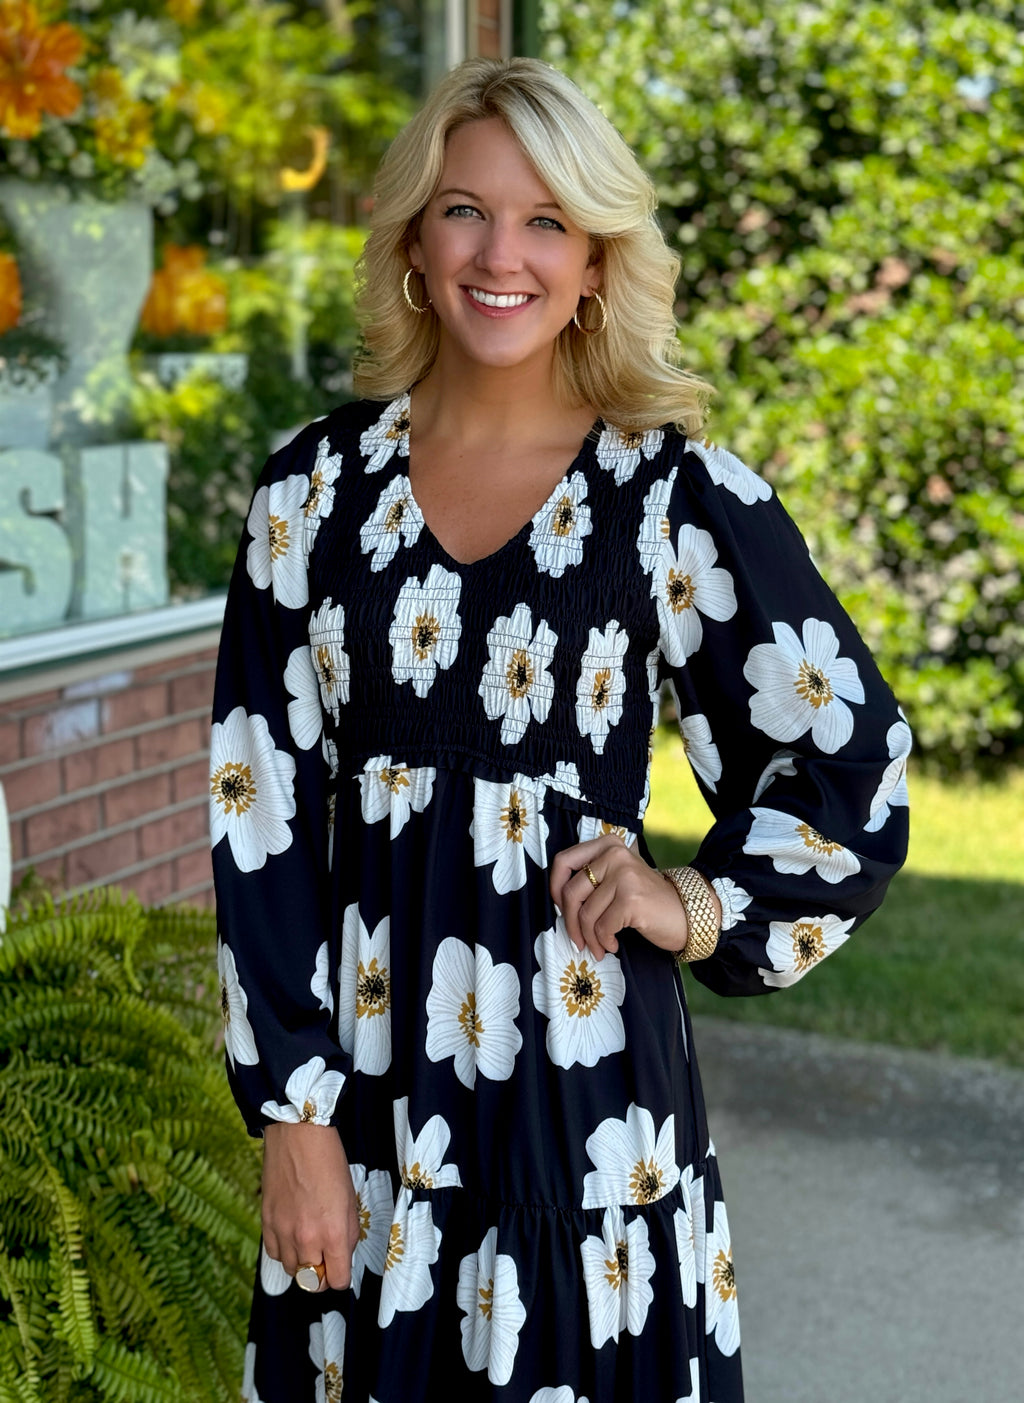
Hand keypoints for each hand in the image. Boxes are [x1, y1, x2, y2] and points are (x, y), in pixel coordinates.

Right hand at [261, 1122, 360, 1290]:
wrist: (299, 1135)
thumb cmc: (329, 1162)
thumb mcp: (350, 1199)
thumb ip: (347, 1234)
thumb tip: (341, 1256)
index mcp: (334, 1233)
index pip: (338, 1281)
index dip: (342, 1275)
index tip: (341, 1265)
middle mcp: (307, 1239)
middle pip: (313, 1282)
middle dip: (323, 1272)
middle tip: (326, 1254)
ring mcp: (283, 1233)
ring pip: (292, 1271)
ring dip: (302, 1262)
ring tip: (309, 1240)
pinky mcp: (266, 1223)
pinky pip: (274, 1254)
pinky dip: (284, 1250)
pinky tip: (292, 1232)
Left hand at [550, 834, 703, 961]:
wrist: (686, 913)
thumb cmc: (647, 900)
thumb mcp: (618, 877)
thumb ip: (592, 879)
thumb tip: (557, 902)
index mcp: (607, 845)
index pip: (563, 862)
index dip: (554, 889)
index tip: (561, 909)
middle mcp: (614, 854)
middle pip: (570, 892)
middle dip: (570, 923)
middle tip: (578, 941)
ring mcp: (624, 875)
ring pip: (586, 914)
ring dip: (589, 938)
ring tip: (599, 946)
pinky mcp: (631, 899)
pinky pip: (602, 927)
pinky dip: (604, 941)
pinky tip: (613, 944)